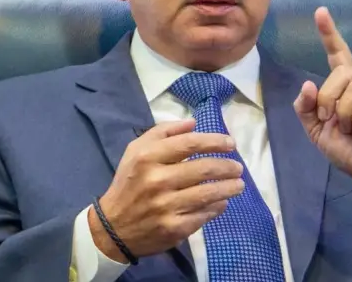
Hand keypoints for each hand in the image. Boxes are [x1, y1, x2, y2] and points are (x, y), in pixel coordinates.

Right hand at [90, 119, 244, 262]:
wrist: (113, 229)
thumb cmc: (129, 184)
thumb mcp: (136, 151)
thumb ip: (163, 132)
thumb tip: (193, 123)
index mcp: (147, 158)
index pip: (189, 144)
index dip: (215, 141)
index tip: (230, 143)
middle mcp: (157, 180)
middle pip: (204, 168)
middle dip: (227, 166)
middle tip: (238, 167)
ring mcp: (166, 206)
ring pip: (209, 193)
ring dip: (229, 187)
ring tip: (239, 184)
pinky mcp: (174, 228)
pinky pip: (204, 214)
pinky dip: (217, 207)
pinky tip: (222, 202)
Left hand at [293, 7, 351, 193]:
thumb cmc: (348, 151)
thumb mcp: (318, 130)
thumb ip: (307, 108)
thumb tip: (308, 84)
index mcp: (349, 85)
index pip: (339, 54)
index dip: (329, 33)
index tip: (320, 11)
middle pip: (341, 72)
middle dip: (328, 99)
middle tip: (333, 121)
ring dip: (344, 114)